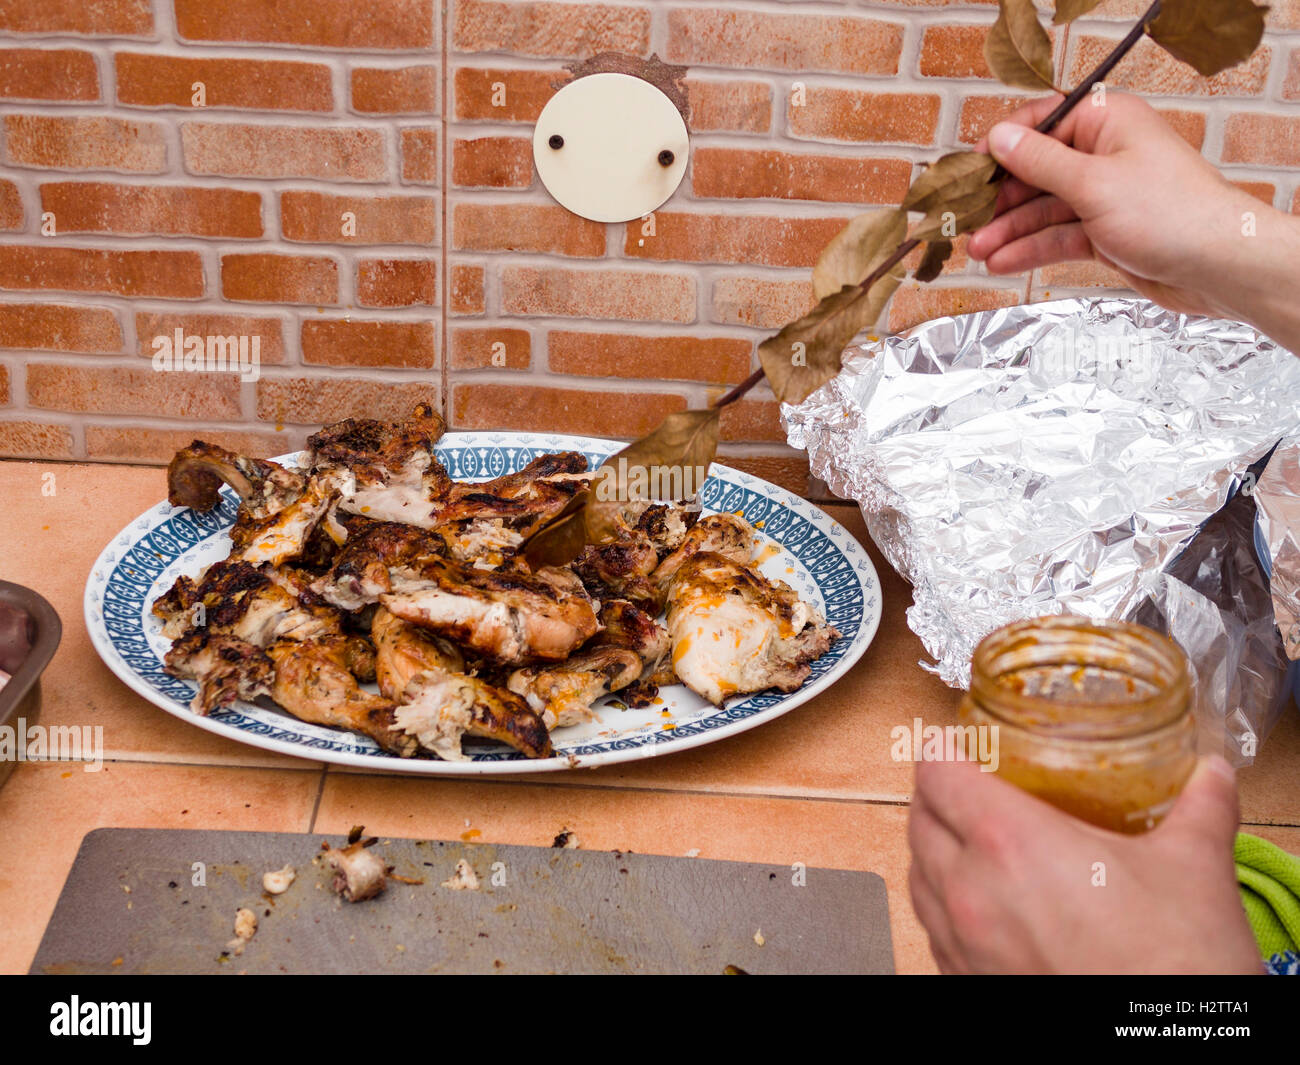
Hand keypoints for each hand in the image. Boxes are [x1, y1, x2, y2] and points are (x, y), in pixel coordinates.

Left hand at [908, 755, 1261, 973]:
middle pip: (918, 820)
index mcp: (1008, 842)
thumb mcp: (1193, 868)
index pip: (938, 773)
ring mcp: (961, 943)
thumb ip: (1198, 809)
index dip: (940, 747)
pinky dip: (943, 905)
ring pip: (917, 876)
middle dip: (934, 793)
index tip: (953, 738)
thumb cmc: (1173, 965)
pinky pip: (933, 931)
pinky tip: (978, 905)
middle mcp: (969, 891)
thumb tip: (1211, 778)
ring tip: (965, 839)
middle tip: (962, 781)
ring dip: (932, 849)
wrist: (1167, 1047)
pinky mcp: (967, 982)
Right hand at [968, 92, 1299, 342]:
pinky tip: (1003, 262)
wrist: (1218, 265)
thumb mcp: (1093, 183)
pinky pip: (1058, 236)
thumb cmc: (1170, 213)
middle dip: (1000, 199)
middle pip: (1036, 171)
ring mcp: (1105, 195)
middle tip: (965, 221)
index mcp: (1107, 123)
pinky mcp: (1106, 232)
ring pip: (1043, 209)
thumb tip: (1001, 137)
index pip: (1042, 122)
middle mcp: (1105, 154)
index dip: (1003, 145)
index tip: (969, 169)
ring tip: (978, 251)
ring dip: (1010, 231)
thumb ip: (1041, 161)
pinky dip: (1031, 249)